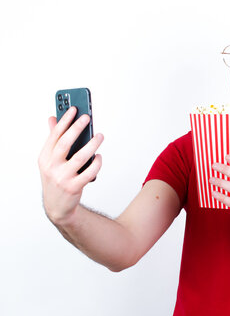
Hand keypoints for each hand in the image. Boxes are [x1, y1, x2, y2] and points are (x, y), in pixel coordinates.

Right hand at [38, 107, 103, 223]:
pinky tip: (99, 156)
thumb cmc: (56, 178)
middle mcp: (51, 167)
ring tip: (100, 135)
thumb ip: (53, 140)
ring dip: (92, 144)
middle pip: (65, 143)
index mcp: (44, 158)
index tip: (74, 109)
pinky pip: (89, 172)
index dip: (64, 121)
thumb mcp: (51, 160)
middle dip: (76, 128)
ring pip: (80, 157)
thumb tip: (52, 118)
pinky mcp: (74, 187)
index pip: (54, 135)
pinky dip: (96, 163)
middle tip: (87, 117)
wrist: (57, 206)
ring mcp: (62, 177)